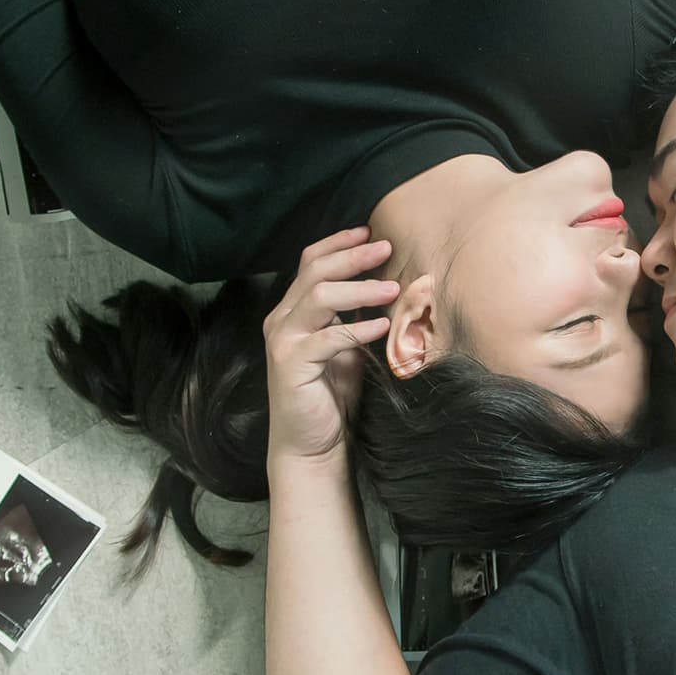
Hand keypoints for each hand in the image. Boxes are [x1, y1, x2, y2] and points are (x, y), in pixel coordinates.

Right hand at [262, 225, 399, 465]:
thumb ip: (353, 317)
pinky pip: (328, 338)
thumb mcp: (345, 347)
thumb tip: (387, 286)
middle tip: (387, 247)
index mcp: (293, 311)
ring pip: (319, 297)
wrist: (310, 444)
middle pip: (315, 272)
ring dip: (360, 289)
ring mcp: (283, 341)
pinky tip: (382, 325)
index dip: (339, 243)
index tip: (371, 231)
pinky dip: (357, 328)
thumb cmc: (330, 395)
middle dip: (353, 256)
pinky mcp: (291, 365)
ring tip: (393, 288)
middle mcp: (282, 320)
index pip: (311, 262)